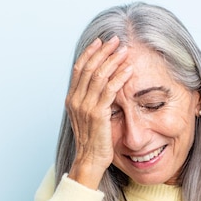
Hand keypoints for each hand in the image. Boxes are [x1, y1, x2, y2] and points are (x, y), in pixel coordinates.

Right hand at [65, 36, 132, 188]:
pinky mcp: (97, 114)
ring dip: (113, 60)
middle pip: (89, 67)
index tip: (101, 42)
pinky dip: (119, 77)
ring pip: (99, 75)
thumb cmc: (93, 141)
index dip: (90, 53)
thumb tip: (100, 86)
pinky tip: (129, 69)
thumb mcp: (87, 117)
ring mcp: (85, 107)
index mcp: (72, 98)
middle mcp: (75, 100)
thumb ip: (91, 101)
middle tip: (116, 40)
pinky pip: (109, 90)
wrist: (89, 161)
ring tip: (125, 50)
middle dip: (103, 51)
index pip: (78, 68)